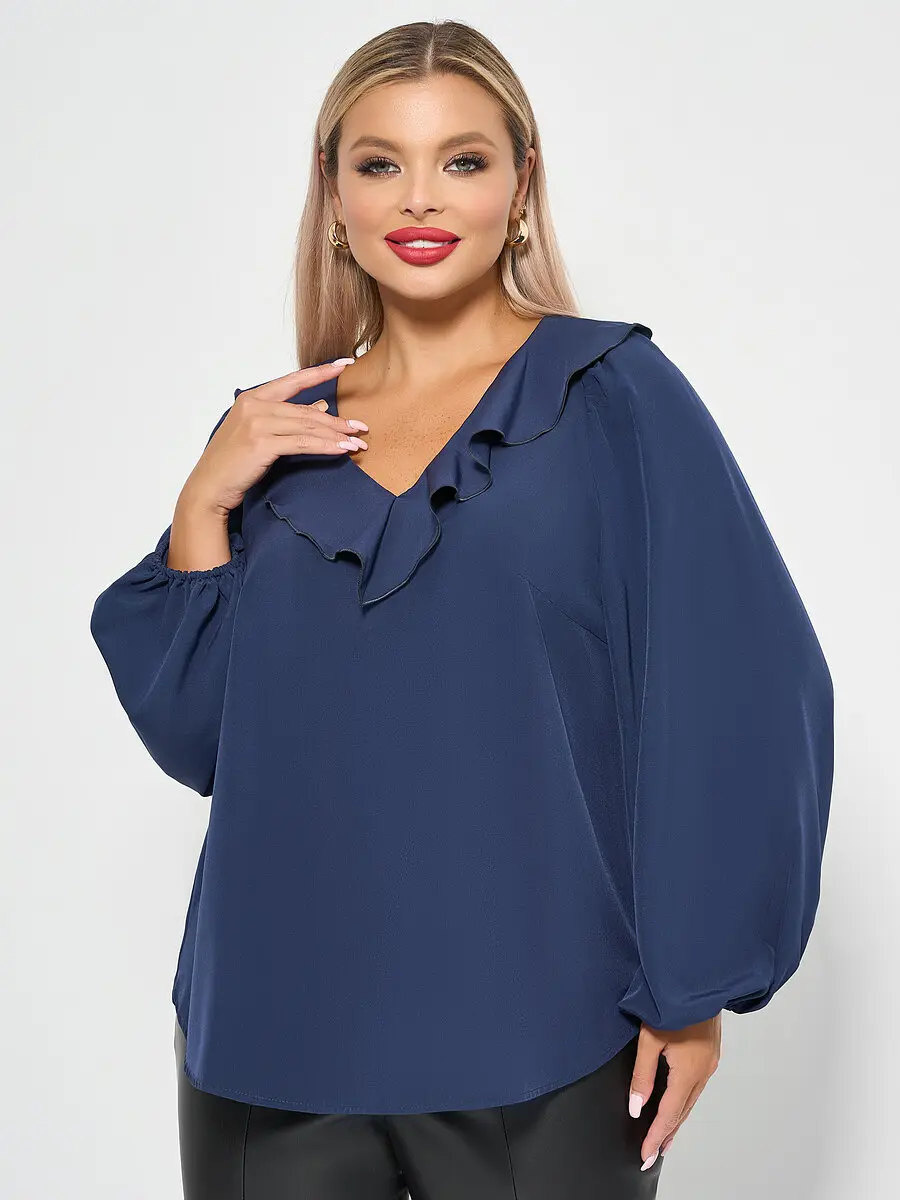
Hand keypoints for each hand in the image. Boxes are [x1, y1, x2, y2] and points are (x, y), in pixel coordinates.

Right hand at [181, 359, 368, 518]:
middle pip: (306, 410)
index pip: (293, 381)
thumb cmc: (232, 462)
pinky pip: (303, 443)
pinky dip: (326, 446)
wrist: (209, 486)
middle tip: (361, 427)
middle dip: (337, 420)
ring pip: (307, 426)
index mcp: (252, 398)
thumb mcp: (257, 433)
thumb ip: (284, 419)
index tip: (345, 364)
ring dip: (336, 435)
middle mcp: (254, 405)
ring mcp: (257, 423)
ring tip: (358, 442)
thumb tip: (319, 409)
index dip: (321, 372)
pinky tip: (342, 449)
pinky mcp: (262, 443)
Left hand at [629, 1012, 721, 1169]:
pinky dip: (684, 1102)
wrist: (700, 978)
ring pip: (691, 1100)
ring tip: (665, 1139)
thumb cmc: (672, 1002)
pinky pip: (696, 1087)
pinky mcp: (710, 1053)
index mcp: (689, 1072)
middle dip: (666, 1135)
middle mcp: (703, 1071)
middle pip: (682, 1112)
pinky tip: (678, 1105)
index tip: (645, 1155)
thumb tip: (636, 1107)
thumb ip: (642, 1075)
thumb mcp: (650, 1038)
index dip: (655, 1136)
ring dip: (676, 1120)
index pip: (668, 1114)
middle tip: (653, 1155)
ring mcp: (709, 1062)